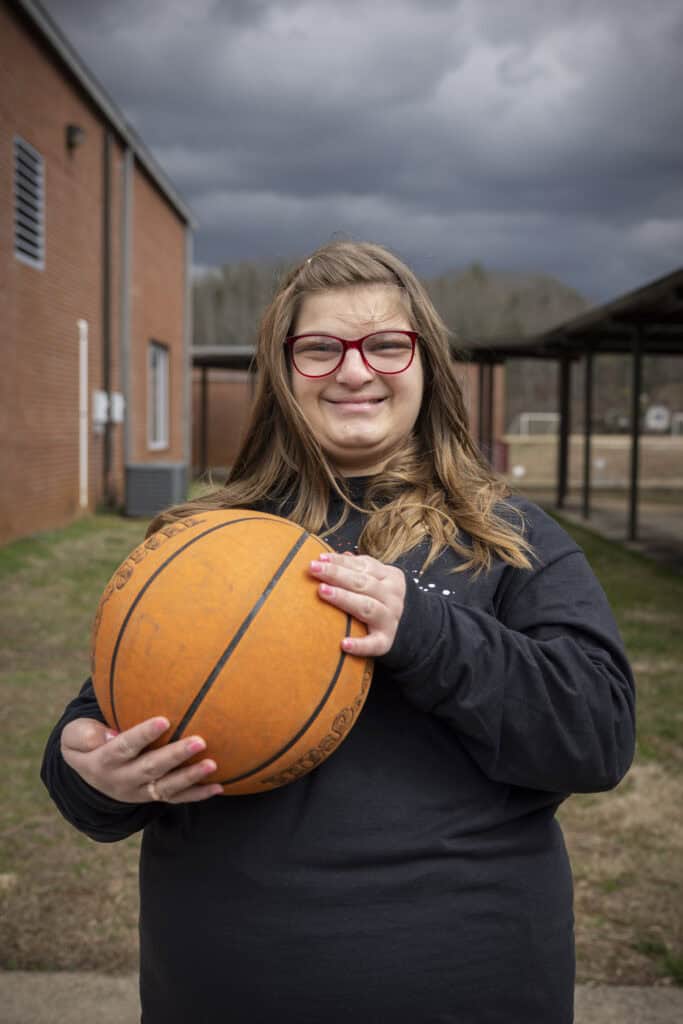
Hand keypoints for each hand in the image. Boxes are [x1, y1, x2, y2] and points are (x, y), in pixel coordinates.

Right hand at [60, 717, 223, 803]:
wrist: (89, 776)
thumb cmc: (87, 743)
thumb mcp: (73, 737)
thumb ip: (84, 734)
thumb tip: (109, 736)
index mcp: (103, 762)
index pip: (125, 747)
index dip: (143, 735)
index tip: (164, 720)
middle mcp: (123, 780)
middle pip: (151, 769)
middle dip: (175, 756)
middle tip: (200, 741)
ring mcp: (140, 792)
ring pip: (167, 787)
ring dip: (191, 777)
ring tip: (212, 764)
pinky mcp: (154, 797)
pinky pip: (177, 799)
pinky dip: (198, 794)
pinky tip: (219, 786)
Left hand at [308, 551, 405, 656]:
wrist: (404, 629)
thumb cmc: (377, 599)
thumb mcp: (373, 579)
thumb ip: (354, 568)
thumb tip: (325, 557)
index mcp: (390, 577)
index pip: (364, 566)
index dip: (341, 561)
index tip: (319, 558)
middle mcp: (393, 597)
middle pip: (363, 583)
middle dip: (337, 574)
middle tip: (314, 569)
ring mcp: (391, 620)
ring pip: (367, 607)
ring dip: (344, 598)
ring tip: (322, 591)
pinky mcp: (386, 642)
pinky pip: (373, 644)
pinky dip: (359, 645)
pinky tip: (343, 644)